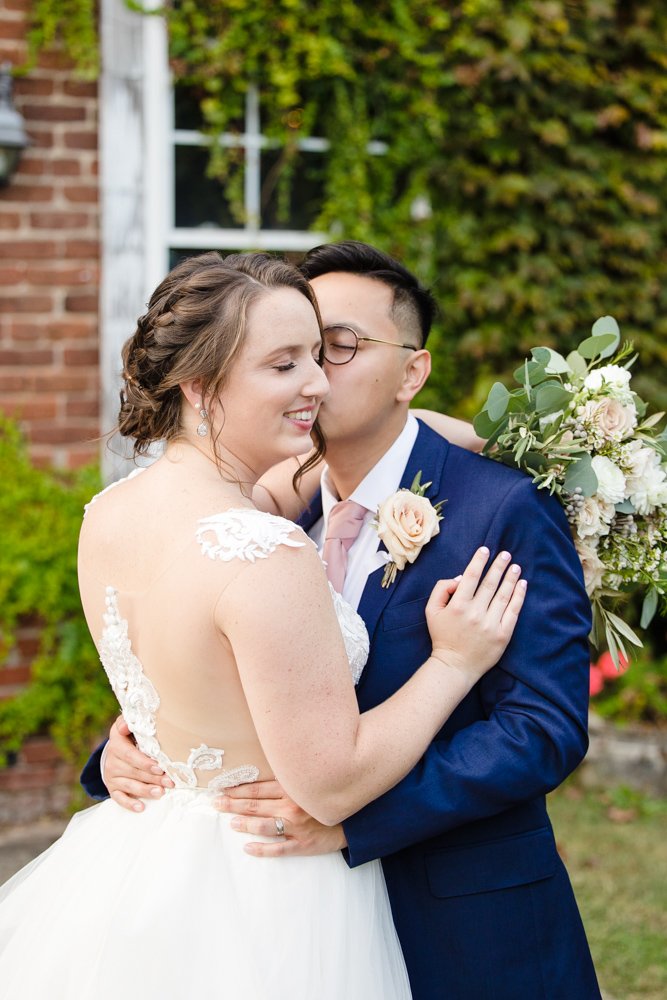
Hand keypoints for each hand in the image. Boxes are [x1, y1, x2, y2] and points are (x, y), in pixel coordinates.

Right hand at [104, 716, 173, 811]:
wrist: (114, 750)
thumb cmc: (128, 736)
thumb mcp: (126, 725)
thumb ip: (128, 722)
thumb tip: (126, 725)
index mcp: (117, 744)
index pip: (130, 755)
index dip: (145, 762)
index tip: (160, 767)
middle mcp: (112, 761)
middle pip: (134, 772)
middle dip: (153, 778)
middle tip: (169, 782)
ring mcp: (112, 776)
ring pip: (130, 786)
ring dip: (146, 791)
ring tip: (161, 793)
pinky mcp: (112, 788)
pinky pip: (119, 798)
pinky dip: (130, 804)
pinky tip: (141, 807)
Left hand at [215, 779, 346, 856]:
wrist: (355, 818)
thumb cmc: (327, 798)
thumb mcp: (308, 783)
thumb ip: (287, 780)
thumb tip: (261, 778)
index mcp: (292, 789)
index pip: (258, 788)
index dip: (238, 789)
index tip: (221, 788)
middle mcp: (292, 806)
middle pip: (256, 805)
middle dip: (233, 804)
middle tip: (215, 803)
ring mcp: (297, 827)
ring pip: (264, 826)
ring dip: (245, 824)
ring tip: (231, 822)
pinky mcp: (303, 844)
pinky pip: (279, 848)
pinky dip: (262, 849)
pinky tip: (248, 848)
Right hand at [426, 547, 526, 682]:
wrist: (455, 666)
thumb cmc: (442, 636)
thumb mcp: (431, 611)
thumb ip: (441, 589)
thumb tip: (460, 578)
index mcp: (458, 605)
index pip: (471, 576)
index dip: (479, 561)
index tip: (486, 549)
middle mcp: (476, 613)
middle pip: (490, 583)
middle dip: (499, 566)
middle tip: (506, 554)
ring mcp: (491, 624)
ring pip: (504, 595)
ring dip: (511, 578)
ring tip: (516, 567)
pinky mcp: (503, 634)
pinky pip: (513, 611)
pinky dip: (519, 596)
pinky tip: (522, 584)